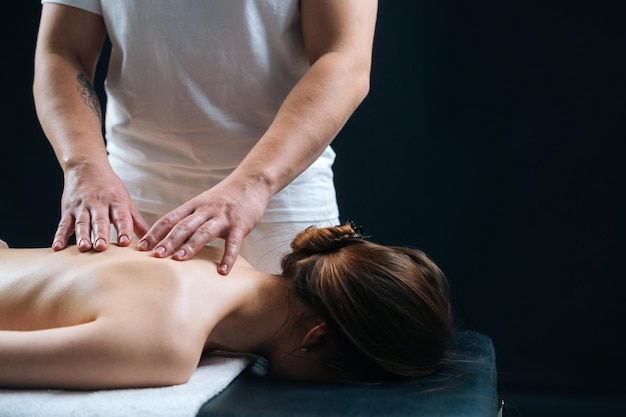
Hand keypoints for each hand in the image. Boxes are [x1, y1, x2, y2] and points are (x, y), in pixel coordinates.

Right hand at [53, 165, 149, 251]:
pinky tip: (57, 247)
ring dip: (82, 235)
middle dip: (101, 233)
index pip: (121, 217)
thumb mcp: (126, 202)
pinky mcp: (68, 210)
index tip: (124, 242)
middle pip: (100, 220)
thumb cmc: (111, 189)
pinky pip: (63, 224)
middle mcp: (99, 204)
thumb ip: (137, 223)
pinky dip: (59, 235)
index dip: (123, 229)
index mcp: (116, 202)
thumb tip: (151, 240)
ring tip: (84, 248)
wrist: (87, 167)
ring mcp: (82, 207)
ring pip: (82, 222)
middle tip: (102, 247)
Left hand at [137, 180, 268, 274]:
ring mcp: (223, 217)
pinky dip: (228, 257)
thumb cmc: (226, 197)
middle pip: (183, 226)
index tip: (141, 247)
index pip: (170, 219)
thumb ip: (189, 219)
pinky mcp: (240, 224)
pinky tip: (222, 271)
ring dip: (190, 246)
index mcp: (194, 206)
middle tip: (155, 255)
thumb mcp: (204, 204)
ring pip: (204, 232)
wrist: (252, 182)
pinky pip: (233, 243)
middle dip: (168, 241)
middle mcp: (206, 210)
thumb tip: (169, 239)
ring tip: (179, 260)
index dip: (154, 233)